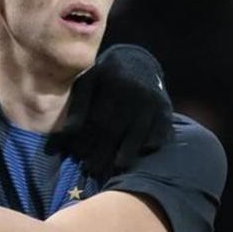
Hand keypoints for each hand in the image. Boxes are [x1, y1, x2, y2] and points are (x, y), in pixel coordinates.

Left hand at [49, 45, 173, 178]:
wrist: (137, 62)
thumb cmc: (104, 78)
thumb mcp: (87, 84)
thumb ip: (77, 107)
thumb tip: (67, 133)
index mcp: (110, 82)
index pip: (96, 118)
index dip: (87, 139)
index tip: (78, 155)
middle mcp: (132, 90)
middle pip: (115, 128)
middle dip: (102, 151)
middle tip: (90, 169)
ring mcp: (151, 100)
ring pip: (137, 132)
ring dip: (126, 153)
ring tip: (114, 169)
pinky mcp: (165, 108)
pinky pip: (160, 130)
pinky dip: (150, 143)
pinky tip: (142, 155)